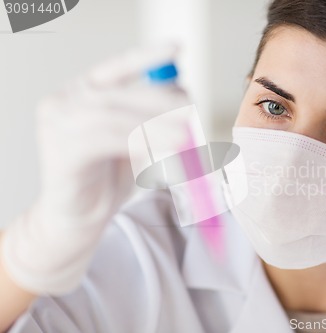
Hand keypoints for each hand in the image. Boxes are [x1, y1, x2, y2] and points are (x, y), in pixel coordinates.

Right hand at [1, 44, 189, 294]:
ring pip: (112, 114)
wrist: (79, 218)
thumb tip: (184, 91)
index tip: (178, 48)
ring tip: (184, 135)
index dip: (148, 56)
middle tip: (191, 109)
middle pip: (118, 91)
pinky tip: (161, 148)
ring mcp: (57, 125)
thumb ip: (150, 115)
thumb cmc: (108, 176)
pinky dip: (138, 141)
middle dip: (159, 99)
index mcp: (83, 91)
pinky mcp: (61, 152)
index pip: (117, 67)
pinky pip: (105, 140)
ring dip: (154, 123)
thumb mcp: (134, 139)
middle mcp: (64, 101)